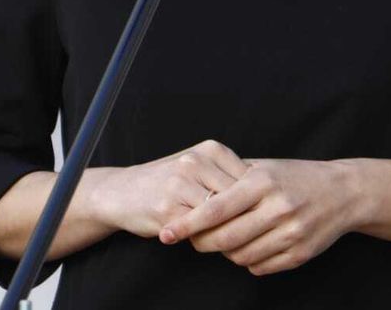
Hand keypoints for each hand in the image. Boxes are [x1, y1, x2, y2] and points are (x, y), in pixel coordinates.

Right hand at [88, 139, 249, 238]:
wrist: (122, 191)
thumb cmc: (168, 182)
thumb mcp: (199, 167)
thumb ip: (228, 176)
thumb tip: (268, 195)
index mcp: (210, 149)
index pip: (250, 179)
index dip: (257, 201)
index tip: (262, 216)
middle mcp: (196, 162)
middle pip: (238, 197)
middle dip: (245, 218)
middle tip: (252, 233)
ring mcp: (181, 185)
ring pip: (221, 216)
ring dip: (228, 231)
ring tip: (232, 240)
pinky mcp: (168, 209)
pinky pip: (200, 230)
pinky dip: (207, 238)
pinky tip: (207, 240)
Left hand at [158, 158, 363, 275]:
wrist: (344, 192)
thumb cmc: (296, 176)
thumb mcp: (265, 168)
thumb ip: (232, 181)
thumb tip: (193, 195)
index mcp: (263, 182)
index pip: (215, 208)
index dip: (187, 223)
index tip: (165, 233)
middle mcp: (277, 207)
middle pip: (225, 238)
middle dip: (202, 243)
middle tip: (194, 240)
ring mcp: (291, 232)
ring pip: (241, 257)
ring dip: (226, 254)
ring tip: (226, 241)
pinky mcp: (301, 253)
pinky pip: (260, 267)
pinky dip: (248, 261)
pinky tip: (251, 246)